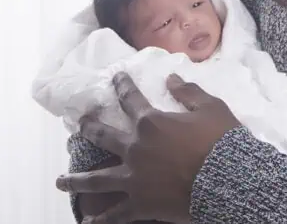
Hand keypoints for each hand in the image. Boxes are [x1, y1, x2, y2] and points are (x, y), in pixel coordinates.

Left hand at [56, 73, 240, 223]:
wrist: (226, 180)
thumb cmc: (220, 142)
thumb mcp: (211, 108)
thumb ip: (188, 92)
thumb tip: (171, 78)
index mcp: (151, 123)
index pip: (130, 99)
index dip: (122, 86)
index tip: (115, 77)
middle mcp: (135, 148)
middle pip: (103, 137)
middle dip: (89, 129)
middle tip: (78, 125)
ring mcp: (133, 178)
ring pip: (97, 179)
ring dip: (76, 180)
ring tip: (60, 181)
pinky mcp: (140, 203)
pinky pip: (115, 214)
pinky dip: (100, 220)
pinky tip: (88, 223)